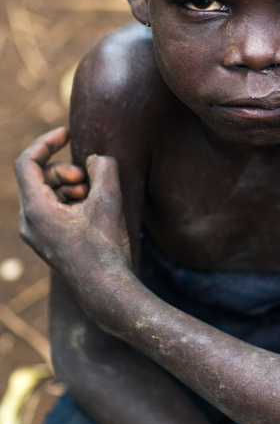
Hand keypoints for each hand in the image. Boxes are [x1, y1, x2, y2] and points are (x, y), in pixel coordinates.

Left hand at [14, 127, 131, 315]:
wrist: (106, 291)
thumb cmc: (105, 247)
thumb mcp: (109, 200)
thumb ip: (104, 168)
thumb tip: (96, 159)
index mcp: (36, 210)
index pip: (27, 163)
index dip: (46, 142)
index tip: (67, 133)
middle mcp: (30, 221)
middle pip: (39, 176)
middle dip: (66, 169)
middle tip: (89, 179)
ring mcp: (38, 233)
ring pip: (47, 192)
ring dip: (71, 184)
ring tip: (93, 194)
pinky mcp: (49, 240)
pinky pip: (54, 207)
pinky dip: (72, 200)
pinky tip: (93, 208)